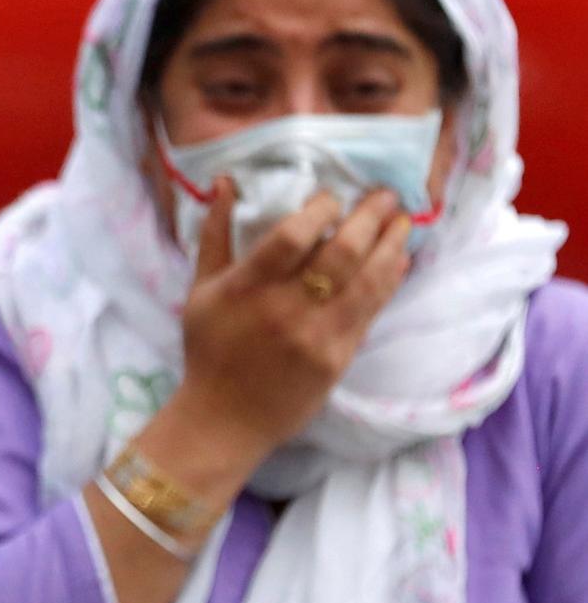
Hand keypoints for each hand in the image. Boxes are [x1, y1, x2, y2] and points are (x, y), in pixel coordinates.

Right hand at [177, 180, 412, 459]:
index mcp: (246, 289)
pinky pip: (371, 309)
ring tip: (402, 220)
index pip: (293, 236)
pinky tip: (397, 259)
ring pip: (367, 279)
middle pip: (341, 252)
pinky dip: (389, 279)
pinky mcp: (337, 358)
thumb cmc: (209, 352)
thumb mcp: (200, 291)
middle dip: (370, 216)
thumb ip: (215, 235)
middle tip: (384, 196)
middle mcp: (283, 310)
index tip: (330, 198)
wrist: (223, 420)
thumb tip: (226, 182)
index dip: (320, 208)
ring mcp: (315, 336)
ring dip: (392, 243)